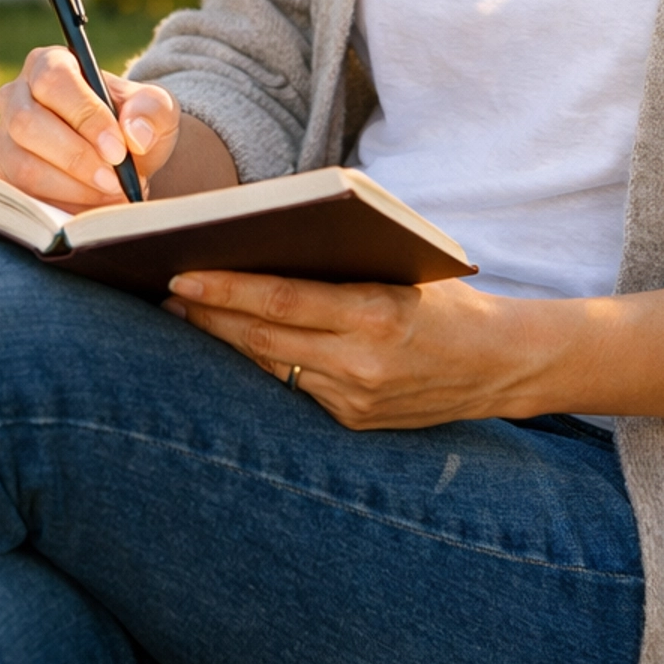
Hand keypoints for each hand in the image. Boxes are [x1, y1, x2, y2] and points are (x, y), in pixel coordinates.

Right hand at [0, 46, 180, 209]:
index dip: (84, 116)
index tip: (118, 149)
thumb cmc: (134, 122)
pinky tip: (94, 206)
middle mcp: (16, 96)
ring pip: (24, 166)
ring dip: (73, 188)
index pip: (54, 81)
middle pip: (28, 123)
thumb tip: (133, 133)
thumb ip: (151, 109)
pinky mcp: (5, 174)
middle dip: (76, 158)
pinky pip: (24, 196)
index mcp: (49, 63)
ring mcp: (5, 138)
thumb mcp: (156, 107)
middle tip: (115, 180)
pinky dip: (63, 207)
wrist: (123, 156)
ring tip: (112, 194)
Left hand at [163, 270, 544, 429]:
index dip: (224, 289)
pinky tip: (232, 343)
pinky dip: (260, 361)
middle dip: (207, 315)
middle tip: (164, 291)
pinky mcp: (352, 422)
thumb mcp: (402, 265)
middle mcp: (361, 365)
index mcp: (376, 314)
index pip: (280, 301)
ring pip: (268, 366)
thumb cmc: (445, 297)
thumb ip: (341, 260)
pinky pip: (291, 386)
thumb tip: (265, 240)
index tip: (180, 273)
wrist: (498, 364)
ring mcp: (354, 401)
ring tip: (186, 314)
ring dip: (223, 341)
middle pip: (261, 339)